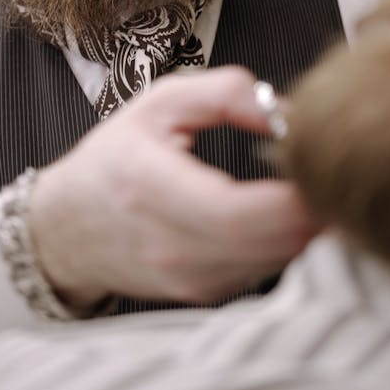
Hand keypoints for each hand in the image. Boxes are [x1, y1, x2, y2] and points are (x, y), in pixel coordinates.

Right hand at [28, 66, 318, 309]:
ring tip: (299, 185)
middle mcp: (170, 247)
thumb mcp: (160, 103)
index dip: (289, 195)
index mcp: (151, 188)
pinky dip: (280, 242)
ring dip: (300, 226)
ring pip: (274, 261)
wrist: (66, 227)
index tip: (315, 164)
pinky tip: (274, 212)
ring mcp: (188, 280)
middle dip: (311, 208)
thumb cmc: (114, 158)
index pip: (235, 213)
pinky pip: (262, 270)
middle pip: (267, 243)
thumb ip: (226, 94)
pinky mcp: (204, 295)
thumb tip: (287, 114)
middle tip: (323, 170)